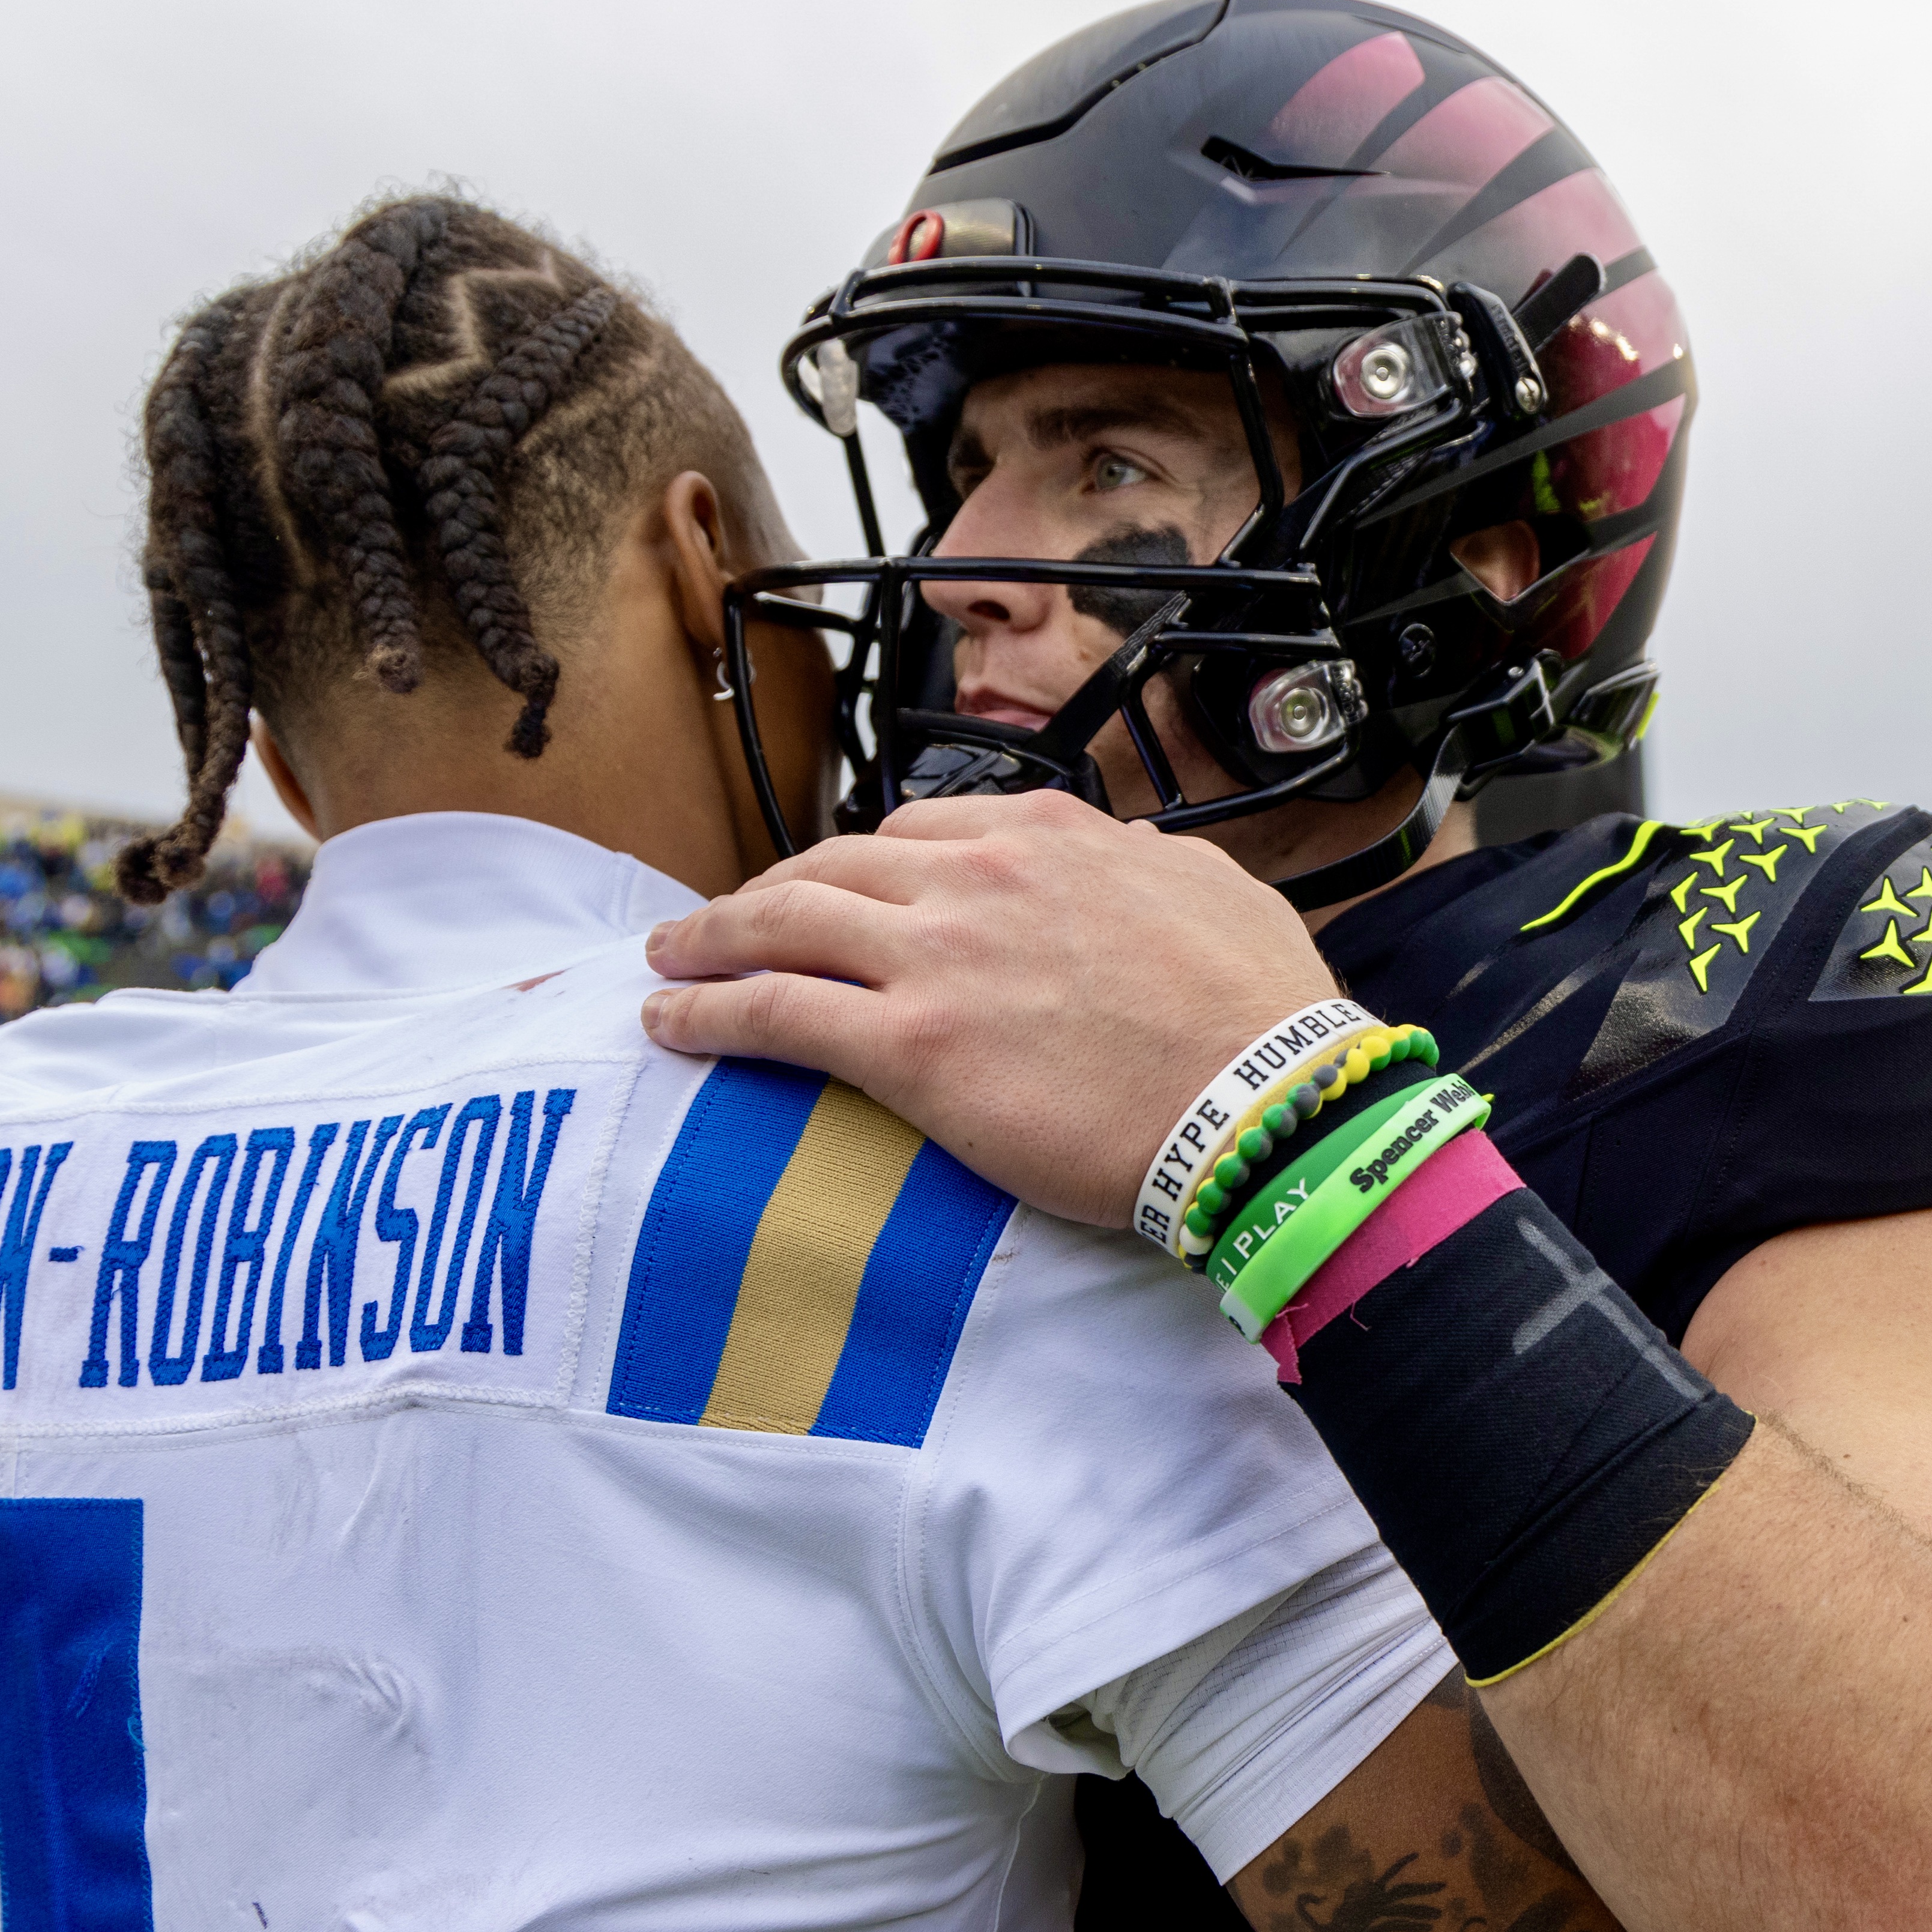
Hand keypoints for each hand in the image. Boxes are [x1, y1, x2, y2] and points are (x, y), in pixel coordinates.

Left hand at [641, 792, 1337, 1226]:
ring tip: (667, 959)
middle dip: (764, 892)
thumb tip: (1122, 860)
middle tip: (724, 924)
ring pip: (780, 924)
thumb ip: (1139, 866)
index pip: (916, 831)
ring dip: (708, 939)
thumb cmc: (1256, 1014)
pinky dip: (707, 1011)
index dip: (857, 865)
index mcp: (1047, 836)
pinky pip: (774, 1013)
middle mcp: (977, 877)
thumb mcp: (1205, 892)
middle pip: (830, 868)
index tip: (833, 890)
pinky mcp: (910, 1048)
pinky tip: (669, 1022)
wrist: (1264, 1100)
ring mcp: (936, 958)